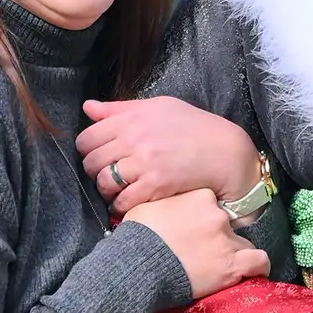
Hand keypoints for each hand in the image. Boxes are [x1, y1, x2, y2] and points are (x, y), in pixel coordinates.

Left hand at [80, 95, 260, 215]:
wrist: (225, 151)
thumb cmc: (193, 126)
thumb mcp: (158, 107)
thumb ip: (120, 108)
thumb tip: (88, 108)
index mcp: (132, 118)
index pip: (87, 138)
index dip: (87, 150)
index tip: (98, 155)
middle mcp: (134, 139)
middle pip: (91, 162)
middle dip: (95, 171)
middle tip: (106, 174)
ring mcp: (144, 164)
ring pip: (103, 183)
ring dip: (106, 190)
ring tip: (116, 190)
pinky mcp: (155, 185)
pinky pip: (123, 201)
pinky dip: (121, 205)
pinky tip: (128, 201)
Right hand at [123, 189, 272, 301]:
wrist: (138, 265)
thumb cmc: (137, 236)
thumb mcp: (145, 206)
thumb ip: (162, 201)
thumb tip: (156, 200)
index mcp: (200, 196)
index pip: (211, 204)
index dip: (203, 216)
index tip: (194, 227)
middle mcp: (217, 215)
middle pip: (226, 223)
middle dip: (216, 235)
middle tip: (199, 249)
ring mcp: (226, 240)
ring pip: (243, 242)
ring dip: (233, 252)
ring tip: (220, 264)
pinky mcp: (232, 265)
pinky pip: (259, 261)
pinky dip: (259, 266)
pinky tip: (255, 270)